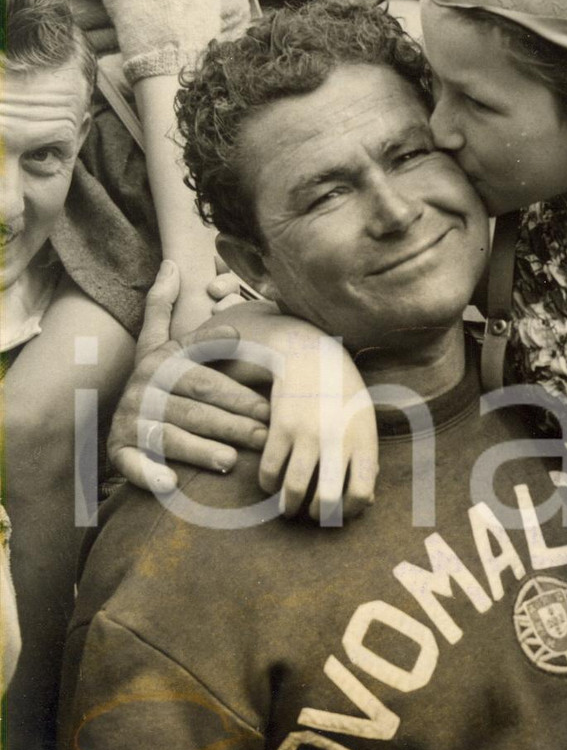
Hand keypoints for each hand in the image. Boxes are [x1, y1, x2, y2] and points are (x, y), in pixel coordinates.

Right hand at [108, 260, 270, 492]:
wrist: (116, 422)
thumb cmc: (157, 384)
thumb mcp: (159, 346)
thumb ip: (166, 309)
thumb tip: (171, 264)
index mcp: (159, 363)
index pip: (198, 366)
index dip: (224, 366)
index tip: (252, 366)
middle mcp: (142, 391)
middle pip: (194, 404)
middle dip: (233, 418)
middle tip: (267, 432)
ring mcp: (129, 423)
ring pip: (169, 436)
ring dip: (200, 449)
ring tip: (233, 460)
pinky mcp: (119, 453)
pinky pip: (133, 465)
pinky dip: (150, 475)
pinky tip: (171, 484)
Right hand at [259, 327, 378, 521]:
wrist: (312, 354)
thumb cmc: (342, 393)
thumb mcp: (363, 424)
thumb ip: (367, 462)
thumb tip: (367, 502)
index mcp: (364, 440)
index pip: (362, 493)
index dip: (349, 511)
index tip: (339, 510)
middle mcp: (338, 439)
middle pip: (327, 500)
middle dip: (317, 515)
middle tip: (310, 513)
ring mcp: (308, 433)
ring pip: (294, 489)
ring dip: (288, 506)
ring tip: (287, 507)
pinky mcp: (281, 426)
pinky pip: (269, 470)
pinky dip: (268, 484)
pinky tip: (271, 482)